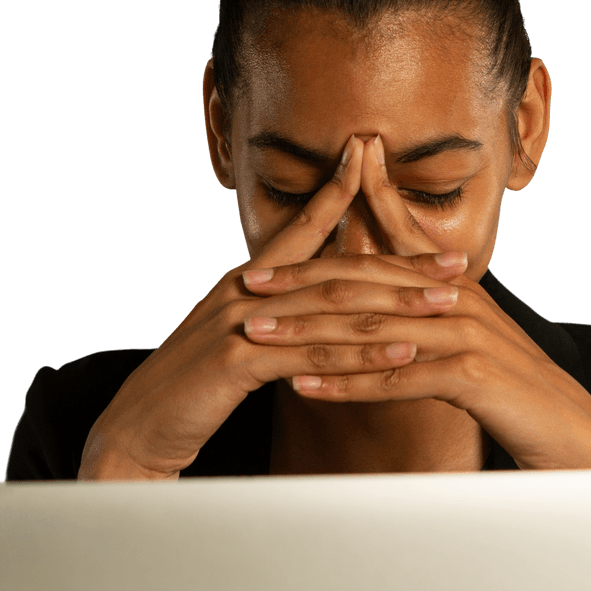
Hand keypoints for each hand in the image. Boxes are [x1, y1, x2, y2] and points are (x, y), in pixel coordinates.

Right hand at [78, 135, 466, 480]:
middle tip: (456, 260)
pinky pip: (313, 354)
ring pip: (332, 307)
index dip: (339, 193)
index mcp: (245, 282)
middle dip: (400, 262)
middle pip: (335, 268)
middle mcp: (243, 290)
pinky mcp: (236, 361)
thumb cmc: (189, 389)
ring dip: (396, 304)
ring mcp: (239, 322)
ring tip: (448, 303)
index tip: (373, 161)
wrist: (133, 430)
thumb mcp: (232, 340)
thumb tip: (309, 307)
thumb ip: (271, 316)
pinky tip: (403, 353)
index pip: (301, 229)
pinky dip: (361, 353)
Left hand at [241, 134, 590, 469]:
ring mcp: (465, 332)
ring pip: (373, 327)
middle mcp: (454, 297)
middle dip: (300, 284)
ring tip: (258, 335)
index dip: (314, 258)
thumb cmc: (509, 386)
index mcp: (446, 284)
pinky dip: (348, 381)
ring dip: (310, 332)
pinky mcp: (473, 372)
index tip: (261, 260)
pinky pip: (397, 376)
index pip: (371, 257)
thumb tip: (377, 295)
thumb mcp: (461, 336)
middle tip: (245, 287)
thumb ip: (420, 308)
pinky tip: (305, 386)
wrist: (571, 430)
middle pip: (363, 283)